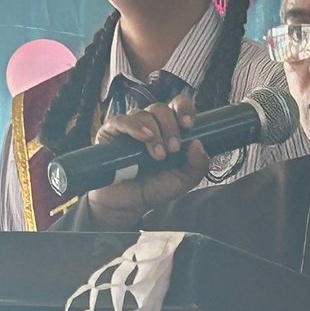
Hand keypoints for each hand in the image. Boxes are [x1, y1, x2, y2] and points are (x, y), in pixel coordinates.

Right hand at [77, 93, 212, 228]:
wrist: (128, 205)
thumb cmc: (153, 189)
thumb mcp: (183, 181)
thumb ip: (197, 165)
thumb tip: (199, 143)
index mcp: (169, 129)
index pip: (178, 105)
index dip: (184, 109)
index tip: (188, 125)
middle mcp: (150, 124)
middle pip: (161, 109)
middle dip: (171, 127)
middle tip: (173, 150)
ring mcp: (130, 127)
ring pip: (143, 114)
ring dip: (155, 132)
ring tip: (158, 156)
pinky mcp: (111, 132)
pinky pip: (121, 120)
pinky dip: (134, 126)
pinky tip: (144, 138)